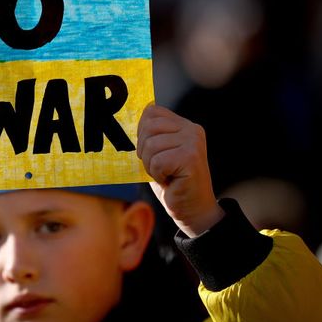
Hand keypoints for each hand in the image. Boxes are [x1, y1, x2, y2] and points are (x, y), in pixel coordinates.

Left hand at [137, 105, 223, 237]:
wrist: (193, 210)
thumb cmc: (172, 183)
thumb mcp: (158, 154)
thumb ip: (149, 136)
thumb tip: (128, 119)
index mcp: (184, 125)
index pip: (151, 111)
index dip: (141, 132)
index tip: (150, 152)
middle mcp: (192, 130)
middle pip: (148, 127)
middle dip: (144, 152)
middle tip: (158, 167)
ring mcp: (193, 142)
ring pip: (151, 145)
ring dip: (151, 166)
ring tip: (165, 174)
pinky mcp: (191, 157)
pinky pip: (157, 161)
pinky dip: (157, 175)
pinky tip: (170, 181)